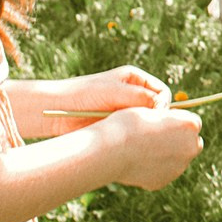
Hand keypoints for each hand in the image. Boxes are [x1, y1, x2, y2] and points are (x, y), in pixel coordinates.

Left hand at [37, 65, 167, 135]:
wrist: (57, 111)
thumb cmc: (84, 95)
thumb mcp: (115, 92)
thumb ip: (141, 97)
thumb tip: (163, 109)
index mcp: (135, 79)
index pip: (162, 92)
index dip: (162, 105)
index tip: (152, 117)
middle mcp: (133, 94)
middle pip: (156, 109)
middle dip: (152, 119)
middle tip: (142, 129)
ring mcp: (126, 111)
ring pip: (146, 124)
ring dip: (141, 130)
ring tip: (129, 135)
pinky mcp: (118, 126)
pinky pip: (134, 134)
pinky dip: (134, 138)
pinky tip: (125, 142)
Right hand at [98, 105, 203, 188]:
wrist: (110, 150)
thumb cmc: (128, 123)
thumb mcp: (151, 111)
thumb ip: (168, 118)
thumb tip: (172, 126)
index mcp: (190, 125)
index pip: (193, 122)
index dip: (177, 121)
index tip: (163, 122)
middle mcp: (191, 147)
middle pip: (191, 143)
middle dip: (179, 140)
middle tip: (158, 137)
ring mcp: (179, 167)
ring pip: (177, 159)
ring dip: (168, 154)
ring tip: (144, 149)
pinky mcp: (164, 181)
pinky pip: (163, 172)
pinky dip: (156, 167)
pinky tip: (139, 161)